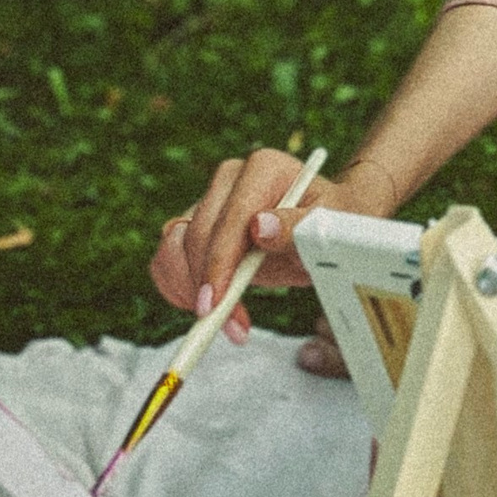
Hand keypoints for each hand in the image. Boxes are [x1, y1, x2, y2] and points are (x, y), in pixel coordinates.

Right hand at [149, 149, 332, 335]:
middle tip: (233, 327)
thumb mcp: (329, 228)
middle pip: (197, 235)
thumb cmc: (329, 224)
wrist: (322, 227)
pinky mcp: (193, 226)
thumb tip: (260, 227)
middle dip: (208, 287)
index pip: (231, 218)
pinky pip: (167, 259)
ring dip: (188, 291)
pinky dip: (177, 288)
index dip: (219, 263)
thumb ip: (298, 228)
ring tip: (222, 321)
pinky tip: (205, 308)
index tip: (216, 303)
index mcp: (263, 169)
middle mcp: (229, 180)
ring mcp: (208, 201)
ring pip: (173, 247)